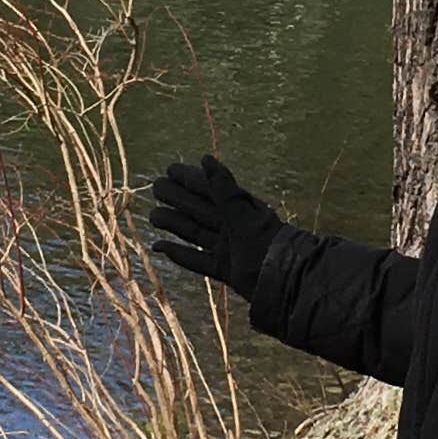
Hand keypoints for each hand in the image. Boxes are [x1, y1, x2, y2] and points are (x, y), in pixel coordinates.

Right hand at [149, 156, 282, 300]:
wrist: (284, 280)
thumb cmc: (265, 241)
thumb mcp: (242, 212)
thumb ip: (222, 187)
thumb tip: (205, 158)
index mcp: (237, 209)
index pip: (209, 189)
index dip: (190, 178)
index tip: (169, 169)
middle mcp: (231, 226)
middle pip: (198, 209)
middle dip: (177, 198)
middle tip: (156, 188)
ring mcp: (227, 248)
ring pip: (194, 232)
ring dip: (174, 224)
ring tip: (153, 216)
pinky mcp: (224, 269)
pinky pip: (197, 260)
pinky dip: (179, 254)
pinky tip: (161, 248)